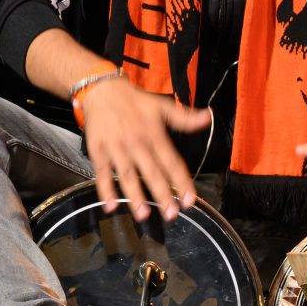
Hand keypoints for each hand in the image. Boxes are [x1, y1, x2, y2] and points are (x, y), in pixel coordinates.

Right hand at [80, 80, 209, 222]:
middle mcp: (136, 142)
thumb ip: (185, 118)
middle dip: (162, 194)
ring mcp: (116, 148)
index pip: (172, 162)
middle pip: (151, 172)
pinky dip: (105, 190)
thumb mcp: (162, 106)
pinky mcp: (98, 151)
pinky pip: (102, 173)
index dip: (182, 181)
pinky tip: (111, 206)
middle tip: (171, 213)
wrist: (102, 90)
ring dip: (135, 196)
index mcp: (154, 134)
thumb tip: (208, 118)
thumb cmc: (134, 101)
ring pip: (127, 175)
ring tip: (143, 215)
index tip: (190, 200)